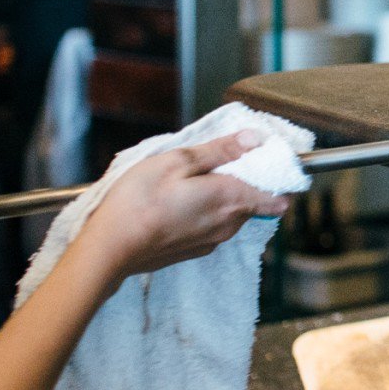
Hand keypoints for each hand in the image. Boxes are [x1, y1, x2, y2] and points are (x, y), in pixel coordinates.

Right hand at [76, 132, 293, 280]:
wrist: (109, 249)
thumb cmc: (139, 201)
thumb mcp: (178, 162)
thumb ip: (220, 150)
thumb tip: (255, 139)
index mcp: (231, 199)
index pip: (279, 195)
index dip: (278, 176)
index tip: (265, 159)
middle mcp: (229, 224)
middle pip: (256, 200)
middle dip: (247, 180)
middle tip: (219, 160)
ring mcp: (213, 240)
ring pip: (234, 212)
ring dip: (225, 194)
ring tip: (193, 179)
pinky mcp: (196, 249)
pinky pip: (215, 225)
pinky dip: (208, 211)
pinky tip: (182, 201)